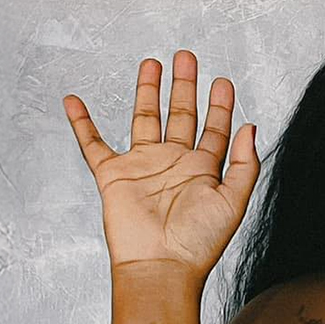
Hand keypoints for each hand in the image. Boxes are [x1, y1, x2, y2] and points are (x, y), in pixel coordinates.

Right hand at [63, 51, 260, 280]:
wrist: (161, 266)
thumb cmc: (198, 244)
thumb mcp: (233, 201)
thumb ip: (243, 163)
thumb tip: (250, 127)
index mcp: (202, 170)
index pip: (214, 129)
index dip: (219, 105)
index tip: (222, 81)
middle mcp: (173, 164)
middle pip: (180, 115)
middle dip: (184, 85)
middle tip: (186, 57)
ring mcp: (143, 166)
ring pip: (145, 119)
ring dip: (148, 91)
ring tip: (152, 64)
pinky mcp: (114, 175)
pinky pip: (93, 143)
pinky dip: (82, 122)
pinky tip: (74, 101)